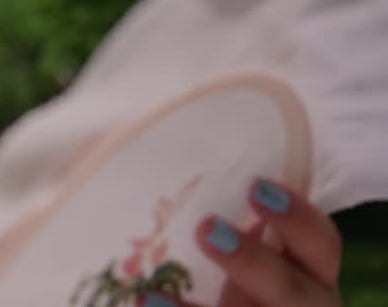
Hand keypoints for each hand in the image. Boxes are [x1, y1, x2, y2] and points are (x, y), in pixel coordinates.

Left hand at [150, 178, 341, 306]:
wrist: (236, 300)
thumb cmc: (244, 269)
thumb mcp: (250, 244)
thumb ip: (228, 219)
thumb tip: (161, 168)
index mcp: (310, 271)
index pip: (319, 243)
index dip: (296, 217)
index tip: (256, 185)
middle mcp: (303, 303)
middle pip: (290, 290)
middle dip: (251, 261)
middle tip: (205, 229)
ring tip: (150, 295)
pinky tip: (143, 302)